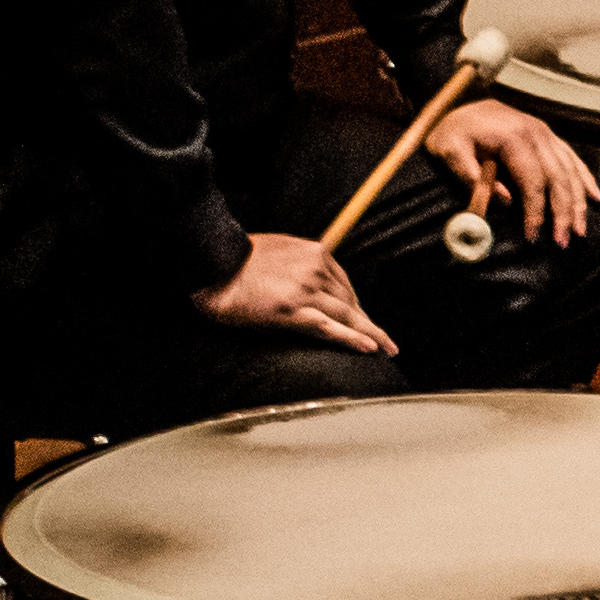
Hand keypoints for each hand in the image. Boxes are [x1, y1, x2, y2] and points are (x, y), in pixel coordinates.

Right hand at [194, 233, 391, 355]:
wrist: (212, 263)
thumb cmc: (240, 261)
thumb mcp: (280, 251)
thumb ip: (303, 264)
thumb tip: (318, 284)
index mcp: (315, 252)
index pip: (345, 284)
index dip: (356, 305)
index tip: (365, 318)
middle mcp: (315, 269)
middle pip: (349, 301)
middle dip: (365, 321)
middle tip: (384, 340)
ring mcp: (305, 290)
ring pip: (346, 315)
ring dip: (370, 334)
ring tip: (387, 348)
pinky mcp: (293, 310)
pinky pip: (330, 327)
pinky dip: (352, 338)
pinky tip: (370, 348)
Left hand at [422, 98, 597, 249]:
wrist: (460, 107)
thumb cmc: (452, 133)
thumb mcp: (447, 150)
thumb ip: (470, 174)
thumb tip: (505, 200)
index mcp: (513, 137)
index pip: (533, 182)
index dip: (536, 212)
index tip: (532, 237)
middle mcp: (536, 133)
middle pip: (559, 179)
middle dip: (563, 214)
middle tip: (563, 242)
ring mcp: (546, 133)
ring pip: (571, 172)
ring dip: (578, 204)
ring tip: (579, 231)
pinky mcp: (550, 137)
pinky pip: (574, 160)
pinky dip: (586, 180)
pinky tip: (595, 199)